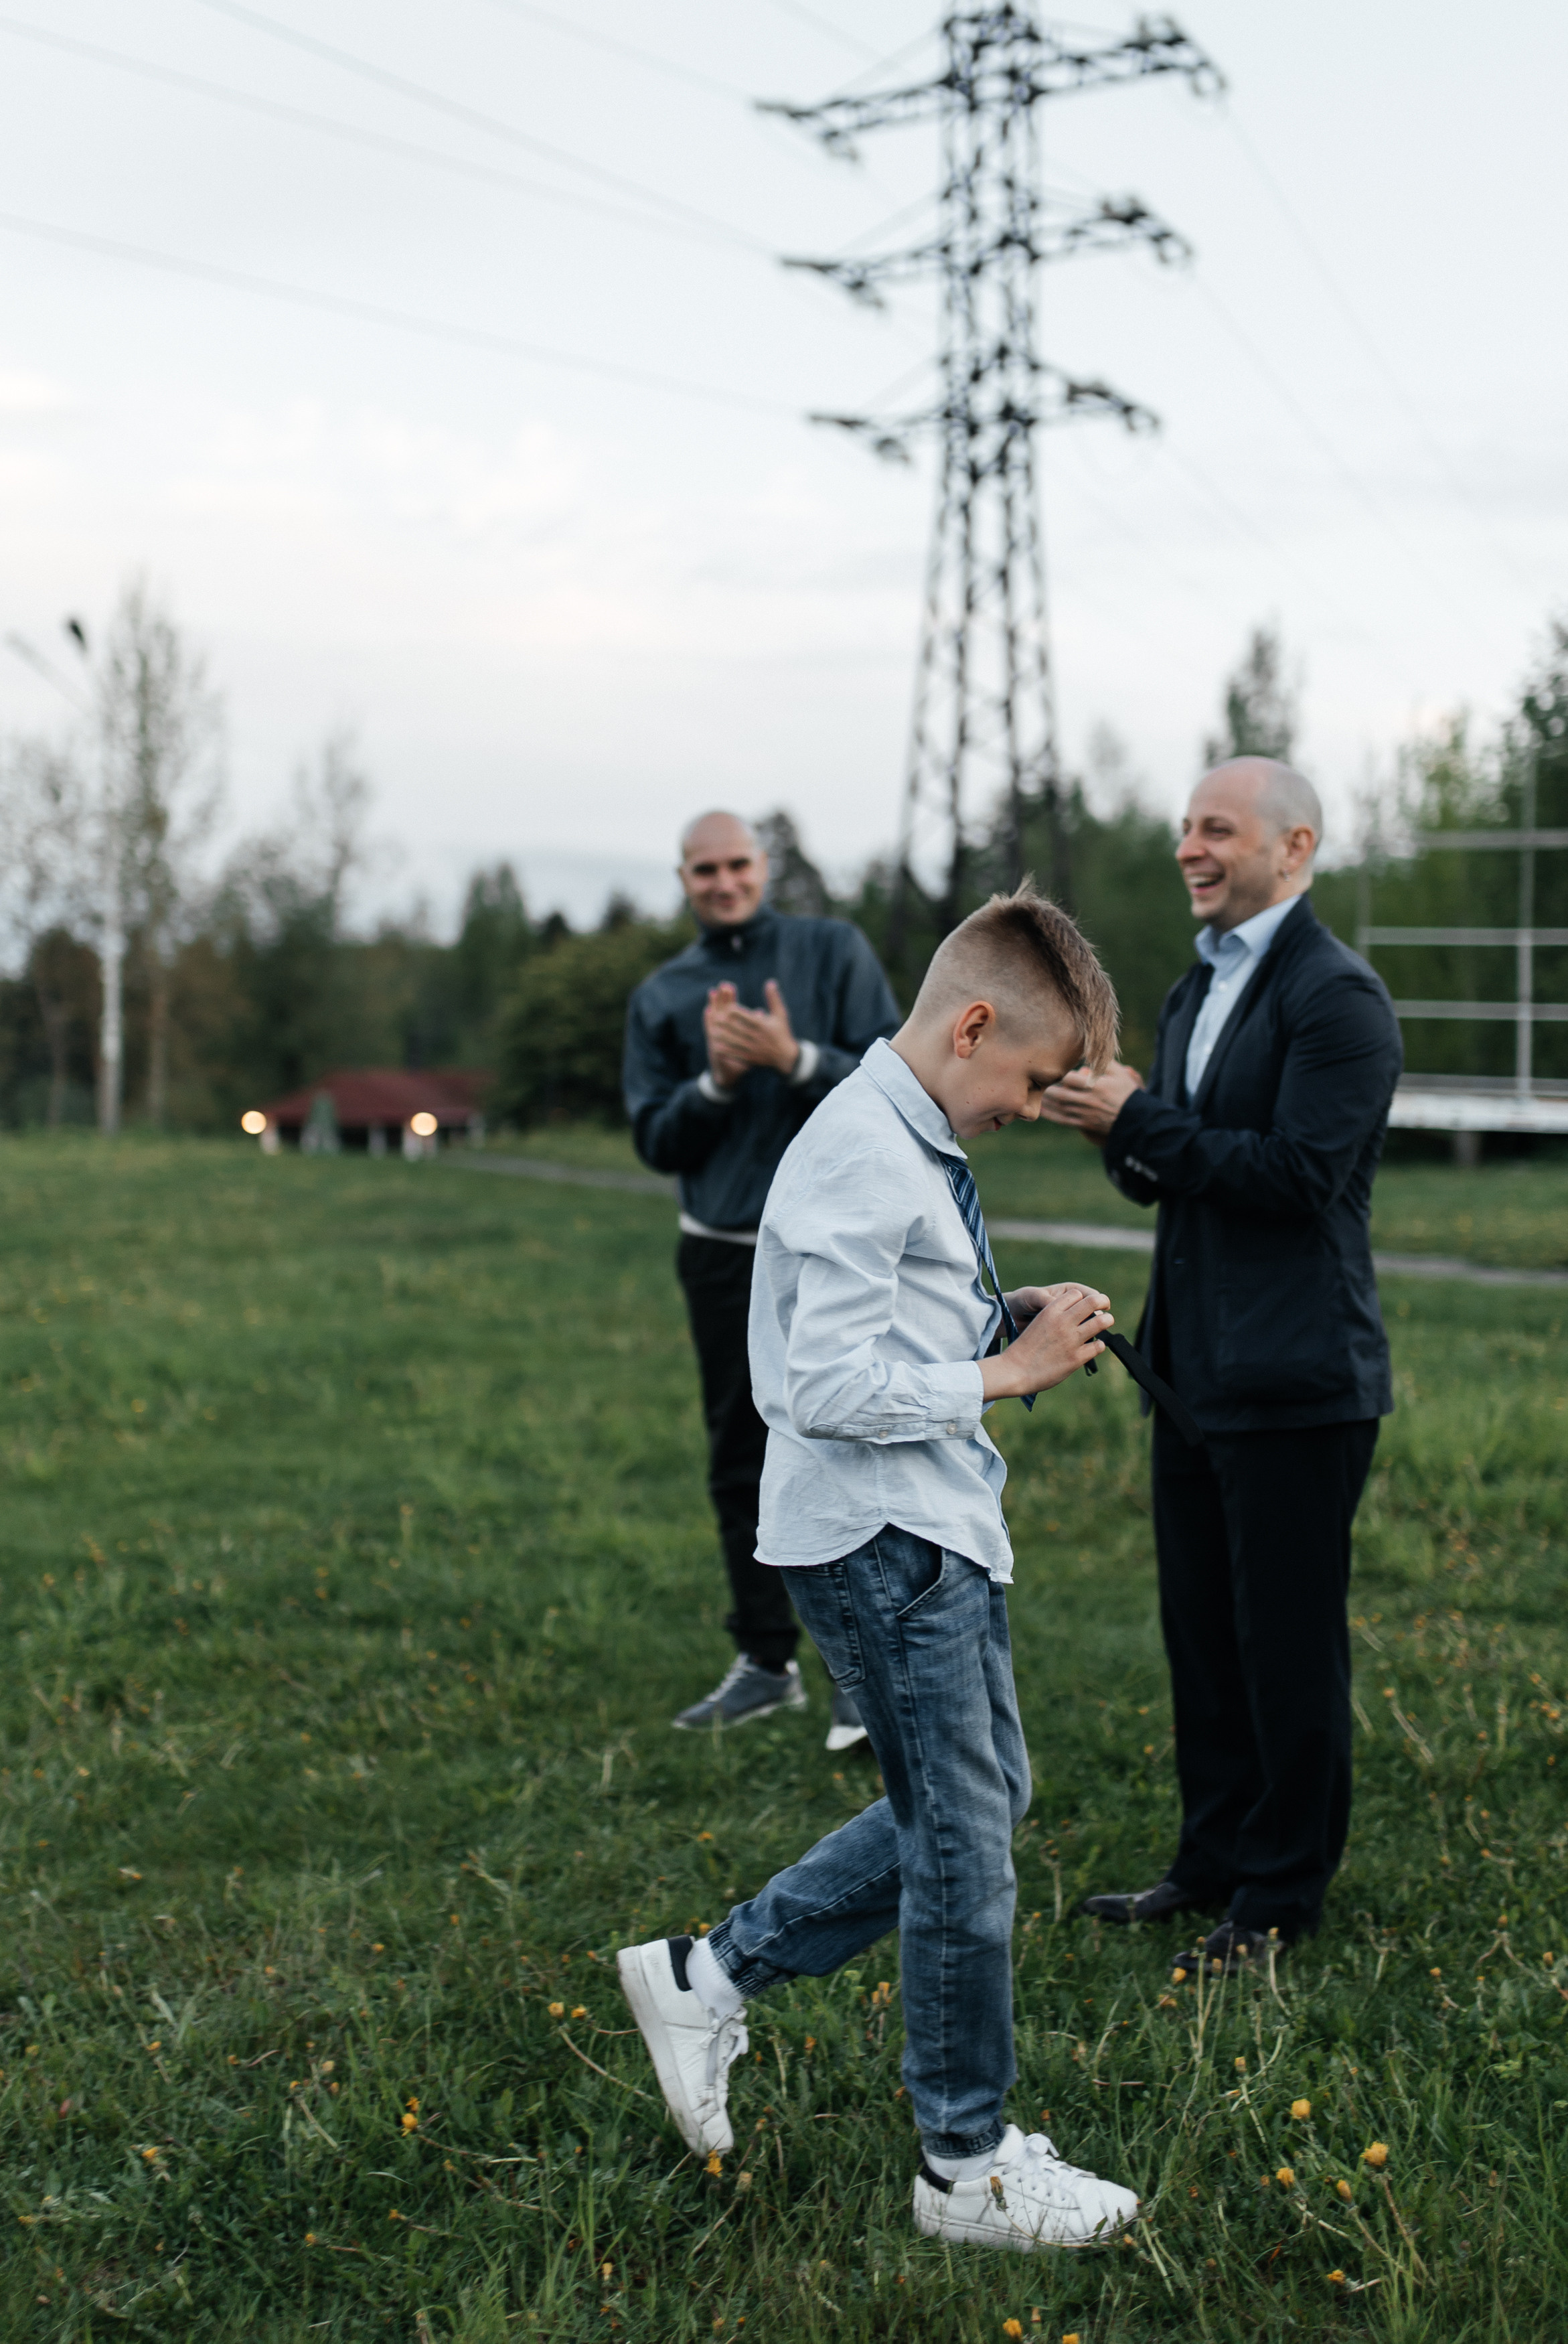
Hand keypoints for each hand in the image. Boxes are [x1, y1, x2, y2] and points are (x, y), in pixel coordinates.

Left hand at [705, 977, 800, 1078]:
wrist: (786, 1057)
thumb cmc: (782, 1032)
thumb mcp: (780, 1014)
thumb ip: (774, 999)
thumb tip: (770, 982)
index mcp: (763, 1025)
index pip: (747, 1017)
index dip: (736, 1012)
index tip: (726, 1006)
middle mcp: (757, 1037)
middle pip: (739, 1029)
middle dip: (726, 1024)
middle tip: (714, 1017)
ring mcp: (753, 1048)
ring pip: (735, 1042)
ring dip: (723, 1037)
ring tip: (712, 1031)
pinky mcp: (750, 1058)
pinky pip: (736, 1054)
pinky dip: (726, 1051)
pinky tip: (716, 1046)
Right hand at [980, 1283, 1110, 1399]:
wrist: (1014, 1371)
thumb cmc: (1025, 1348)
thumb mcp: (1038, 1323)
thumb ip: (1056, 1317)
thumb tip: (1076, 1316)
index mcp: (1050, 1310)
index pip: (1077, 1293)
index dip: (1083, 1298)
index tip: (1086, 1305)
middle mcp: (1063, 1321)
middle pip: (1094, 1300)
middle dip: (1103, 1302)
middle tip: (1105, 1308)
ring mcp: (1071, 1339)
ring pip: (1102, 1321)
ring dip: (1106, 1321)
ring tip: (1105, 1323)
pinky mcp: (1076, 1357)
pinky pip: (1098, 1345)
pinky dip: (1098, 1344)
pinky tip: (1093, 1346)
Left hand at [1038, 1062, 1143, 1141]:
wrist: (1135, 1119)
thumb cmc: (1126, 1093)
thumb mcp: (1119, 1073)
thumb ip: (1102, 1062)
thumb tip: (1088, 1051)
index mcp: (1095, 1085)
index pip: (1070, 1078)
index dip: (1057, 1073)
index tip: (1049, 1067)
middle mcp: (1087, 1100)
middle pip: (1060, 1093)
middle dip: (1046, 1087)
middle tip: (1034, 1080)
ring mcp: (1085, 1113)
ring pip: (1059, 1106)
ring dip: (1045, 1100)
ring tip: (1033, 1093)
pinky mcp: (1084, 1123)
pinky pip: (1063, 1119)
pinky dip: (1051, 1115)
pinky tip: (1041, 1110)